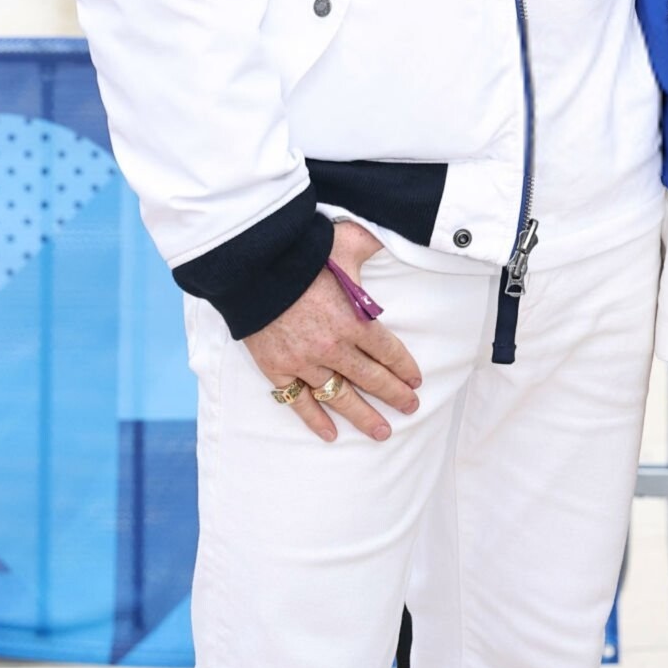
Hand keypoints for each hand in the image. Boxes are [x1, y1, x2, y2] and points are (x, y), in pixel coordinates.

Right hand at [244, 220, 421, 443]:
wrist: (252, 267)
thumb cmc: (302, 252)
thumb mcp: (347, 240)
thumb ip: (373, 243)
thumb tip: (396, 234)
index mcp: (353, 318)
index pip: (387, 351)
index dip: (404, 367)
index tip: (416, 380)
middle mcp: (333, 346)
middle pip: (371, 378)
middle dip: (394, 395)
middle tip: (410, 408)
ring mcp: (304, 361)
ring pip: (340, 396)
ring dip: (363, 416)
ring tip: (382, 432)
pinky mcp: (278, 368)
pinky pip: (299, 402)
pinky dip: (315, 420)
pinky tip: (331, 433)